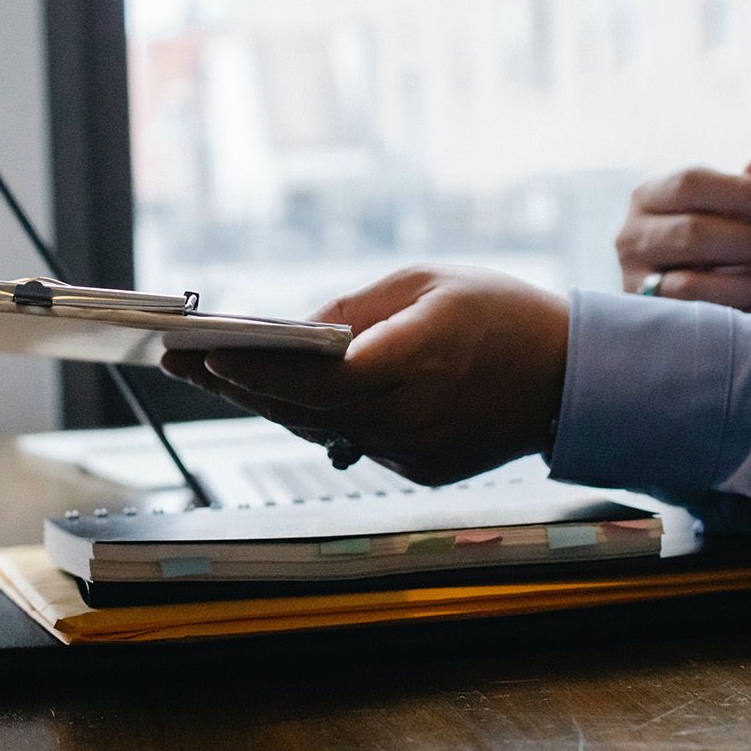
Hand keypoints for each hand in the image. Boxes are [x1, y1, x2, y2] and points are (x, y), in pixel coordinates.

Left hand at [162, 265, 567, 485]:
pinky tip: (272, 395)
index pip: (307, 376)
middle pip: (296, 409)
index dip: (249, 368)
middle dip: (233, 383)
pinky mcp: (416, 468)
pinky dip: (312, 417)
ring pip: (315, 429)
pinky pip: (348, 440)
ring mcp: (408, 453)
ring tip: (209, 374)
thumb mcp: (425, 283)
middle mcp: (401, 420)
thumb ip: (354, 307)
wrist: (572, 376)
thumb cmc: (502, 314)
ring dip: (262, 403)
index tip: (199, 351)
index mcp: (406, 366)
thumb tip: (294, 328)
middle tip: (178, 360)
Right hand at [616, 158, 750, 310]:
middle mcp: (631, 238)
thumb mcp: (736, 207)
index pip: (689, 185)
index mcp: (649, 198)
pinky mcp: (650, 320)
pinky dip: (742, 311)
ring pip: (691, 284)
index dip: (738, 193)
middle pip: (692, 234)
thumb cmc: (718, 236)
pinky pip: (697, 319)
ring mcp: (635, 283)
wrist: (691, 286)